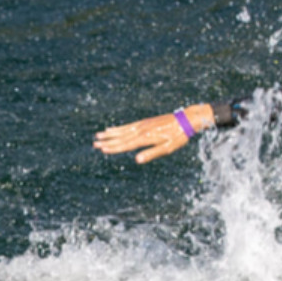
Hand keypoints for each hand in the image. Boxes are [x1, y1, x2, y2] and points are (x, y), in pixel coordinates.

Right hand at [93, 103, 216, 162]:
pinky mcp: (145, 122)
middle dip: (108, 141)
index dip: (114, 148)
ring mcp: (143, 125)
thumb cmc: (178, 137)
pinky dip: (119, 128)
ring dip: (110, 133)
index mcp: (146, 138)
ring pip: (123, 130)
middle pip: (121, 137)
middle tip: (95, 143)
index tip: (102, 149)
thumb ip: (151, 154)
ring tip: (99, 135)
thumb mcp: (167, 148)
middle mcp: (142, 130)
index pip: (126, 144)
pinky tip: (112, 128)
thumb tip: (137, 160)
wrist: (186, 120)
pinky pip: (129, 125)